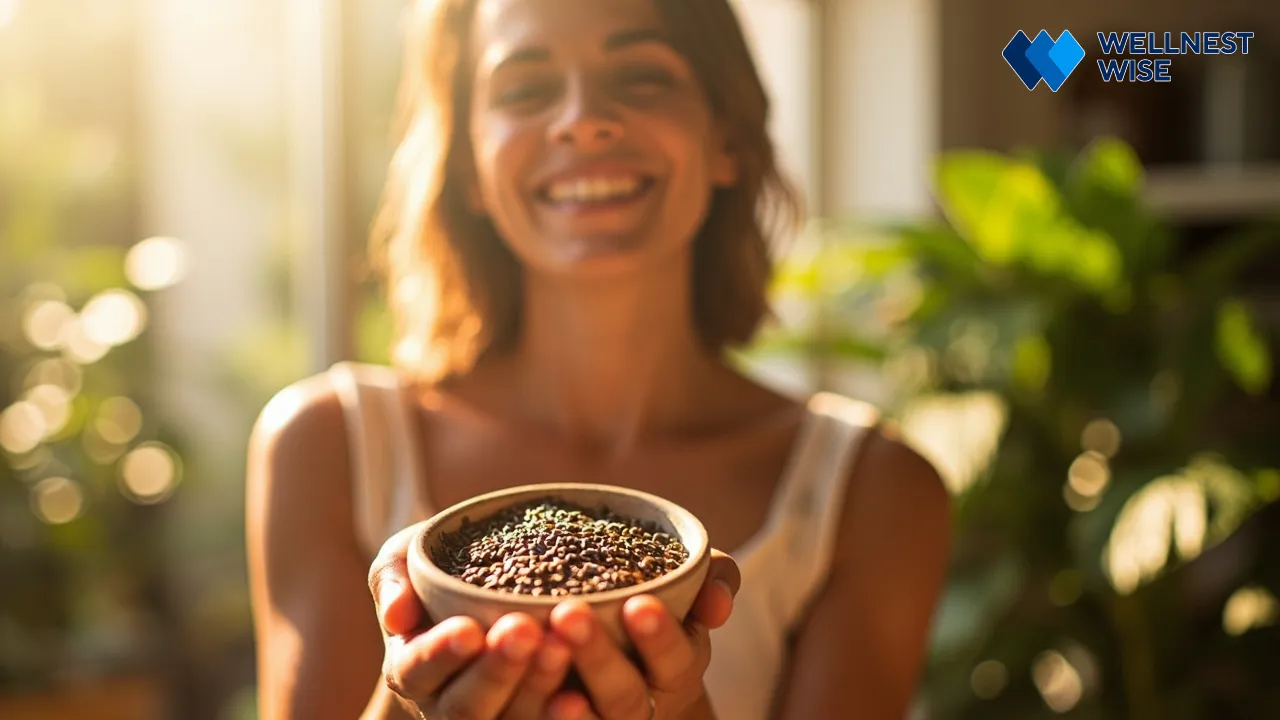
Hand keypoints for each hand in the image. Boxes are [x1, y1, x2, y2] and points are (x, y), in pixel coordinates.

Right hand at [369, 522, 574, 719]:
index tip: (469, 629)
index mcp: (410, 669)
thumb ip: (393, 578)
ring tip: (561, 647)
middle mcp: (444, 705)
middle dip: (496, 671)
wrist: (486, 582)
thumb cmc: (442, 568)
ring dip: (535, 689)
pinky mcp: (528, 718)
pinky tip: (580, 695)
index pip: (414, 671)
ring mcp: (490, 718)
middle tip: (526, 631)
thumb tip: (396, 616)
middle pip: (464, 707)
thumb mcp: (406, 559)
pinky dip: (561, 718)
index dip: (440, 655)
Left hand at [541, 550, 740, 719]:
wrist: (611, 645)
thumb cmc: (650, 606)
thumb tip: (717, 604)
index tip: (638, 604)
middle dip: (598, 657)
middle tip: (570, 613)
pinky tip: (507, 681)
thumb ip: (715, 580)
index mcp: (676, 672)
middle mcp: (639, 707)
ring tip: (540, 647)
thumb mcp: (688, 589)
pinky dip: (529, 707)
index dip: (660, 638)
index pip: (675, 662)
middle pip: (624, 697)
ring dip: (559, 692)